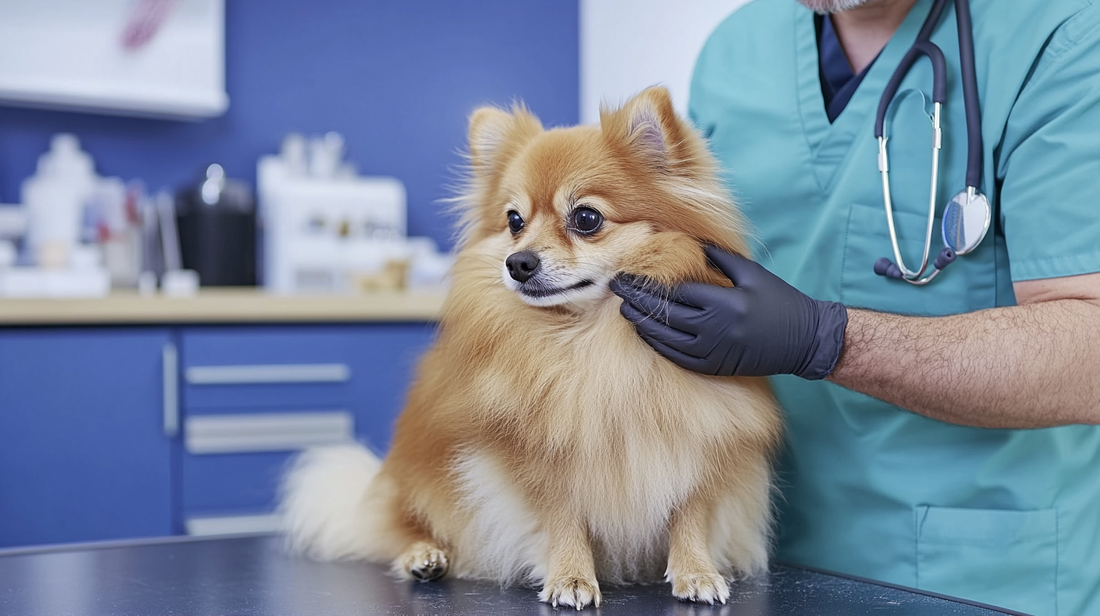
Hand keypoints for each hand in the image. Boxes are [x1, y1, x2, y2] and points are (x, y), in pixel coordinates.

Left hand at [609, 245, 847, 378]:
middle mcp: (714, 330)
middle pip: (663, 314)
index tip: (626, 275)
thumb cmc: (780, 301)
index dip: (645, 284)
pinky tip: (645, 333)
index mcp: (723, 303)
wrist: (804, 340)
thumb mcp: (752, 274)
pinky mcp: (714, 366)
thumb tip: (689, 242)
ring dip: (641, 324)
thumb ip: (719, 258)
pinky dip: (657, 345)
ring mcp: (712, 352)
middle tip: (616, 290)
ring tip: (624, 310)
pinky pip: (676, 357)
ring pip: (664, 339)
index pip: (673, 292)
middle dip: (636, 301)